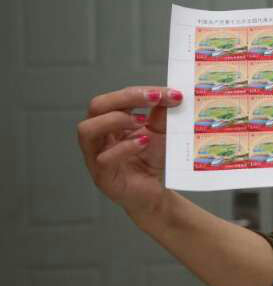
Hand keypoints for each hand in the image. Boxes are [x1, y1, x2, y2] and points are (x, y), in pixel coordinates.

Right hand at [77, 86, 182, 217]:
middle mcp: (98, 136)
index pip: (116, 98)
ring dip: (116, 119)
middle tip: (155, 98)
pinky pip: (103, 158)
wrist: (155, 194)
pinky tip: (144, 143)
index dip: (140, 92)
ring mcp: (95, 157)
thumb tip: (172, 94)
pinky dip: (124, 147)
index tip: (168, 93)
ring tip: (142, 121)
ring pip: (87, 129)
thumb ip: (162, 114)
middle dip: (126, 98)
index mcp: (109, 121)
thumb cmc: (152, 161)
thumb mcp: (160, 133)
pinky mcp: (102, 177)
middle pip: (96, 106)